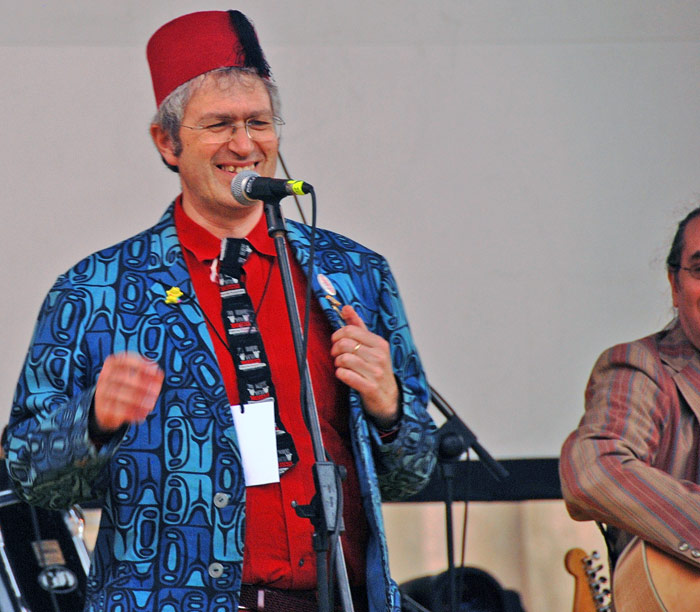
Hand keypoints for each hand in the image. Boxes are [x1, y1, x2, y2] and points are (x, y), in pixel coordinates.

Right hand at [93, 352, 163, 432]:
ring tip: (151, 404)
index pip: (123, 360)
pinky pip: (117, 411)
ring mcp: (101, 393)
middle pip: (123, 379)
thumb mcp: (133, 376)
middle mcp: (104, 377)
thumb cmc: (125, 386)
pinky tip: (143, 414)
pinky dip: (132, 413)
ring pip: (119, 396)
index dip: (139, 363)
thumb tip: (157, 371)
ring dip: (138, 400)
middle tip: (156, 390)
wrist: (106, 407)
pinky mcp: (102, 409)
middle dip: (143, 384)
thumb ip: (146, 372)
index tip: (154, 368)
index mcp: (111, 365)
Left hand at [330, 305, 398, 427]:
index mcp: (380, 343)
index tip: (336, 341)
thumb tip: (346, 307)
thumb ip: (358, 326)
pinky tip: (343, 374)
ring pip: (344, 359)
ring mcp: (376, 373)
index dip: (338, 335)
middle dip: (335, 349)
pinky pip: (347, 376)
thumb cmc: (377, 369)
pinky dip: (340, 374)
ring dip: (338, 363)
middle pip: (346, 344)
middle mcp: (380, 357)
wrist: (389, 398)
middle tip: (336, 355)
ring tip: (341, 365)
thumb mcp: (371, 346)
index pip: (351, 330)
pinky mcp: (370, 388)